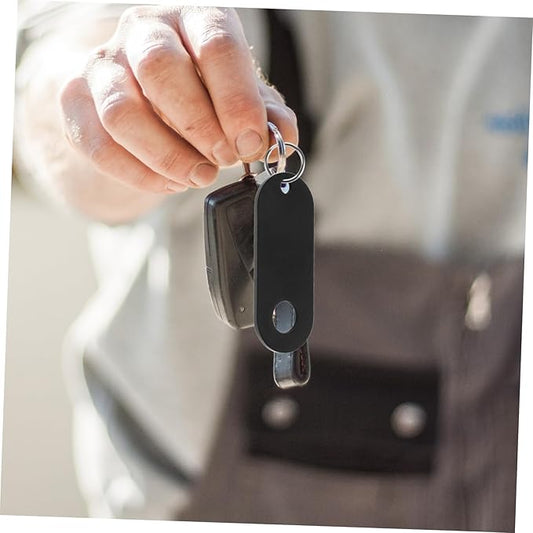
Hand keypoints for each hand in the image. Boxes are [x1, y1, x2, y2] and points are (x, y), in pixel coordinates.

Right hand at [59, 6, 297, 195]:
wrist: (144, 94)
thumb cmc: (202, 92)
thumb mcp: (242, 98)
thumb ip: (267, 115)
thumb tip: (283, 139)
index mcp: (195, 19)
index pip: (216, 44)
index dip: (237, 101)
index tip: (250, 144)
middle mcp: (146, 31)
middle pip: (162, 69)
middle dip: (200, 127)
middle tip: (223, 159)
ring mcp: (105, 64)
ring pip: (123, 112)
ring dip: (168, 157)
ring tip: (199, 176)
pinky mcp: (76, 100)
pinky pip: (100, 145)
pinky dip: (140, 175)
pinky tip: (170, 182)